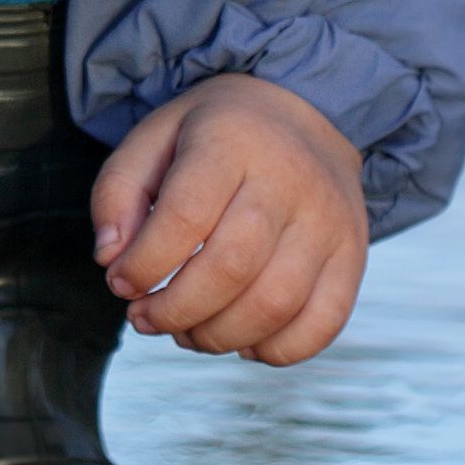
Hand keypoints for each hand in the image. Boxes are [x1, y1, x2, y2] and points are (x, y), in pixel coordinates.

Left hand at [89, 74, 366, 365]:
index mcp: (231, 141)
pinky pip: (324, 323)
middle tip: (145, 319)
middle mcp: (289, 180)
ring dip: (218, 336)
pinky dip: (278, 350)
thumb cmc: (212, 136)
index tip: (119, 283)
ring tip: (185, 332)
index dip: (144, 264)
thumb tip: (111, 259)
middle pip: (231, 268)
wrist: (302, 114)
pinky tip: (242, 342)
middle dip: (176, 310)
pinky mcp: (353, 256)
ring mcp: (329, 221)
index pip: (184, 217)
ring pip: (275, 303)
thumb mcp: (152, 137)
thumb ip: (117, 193)